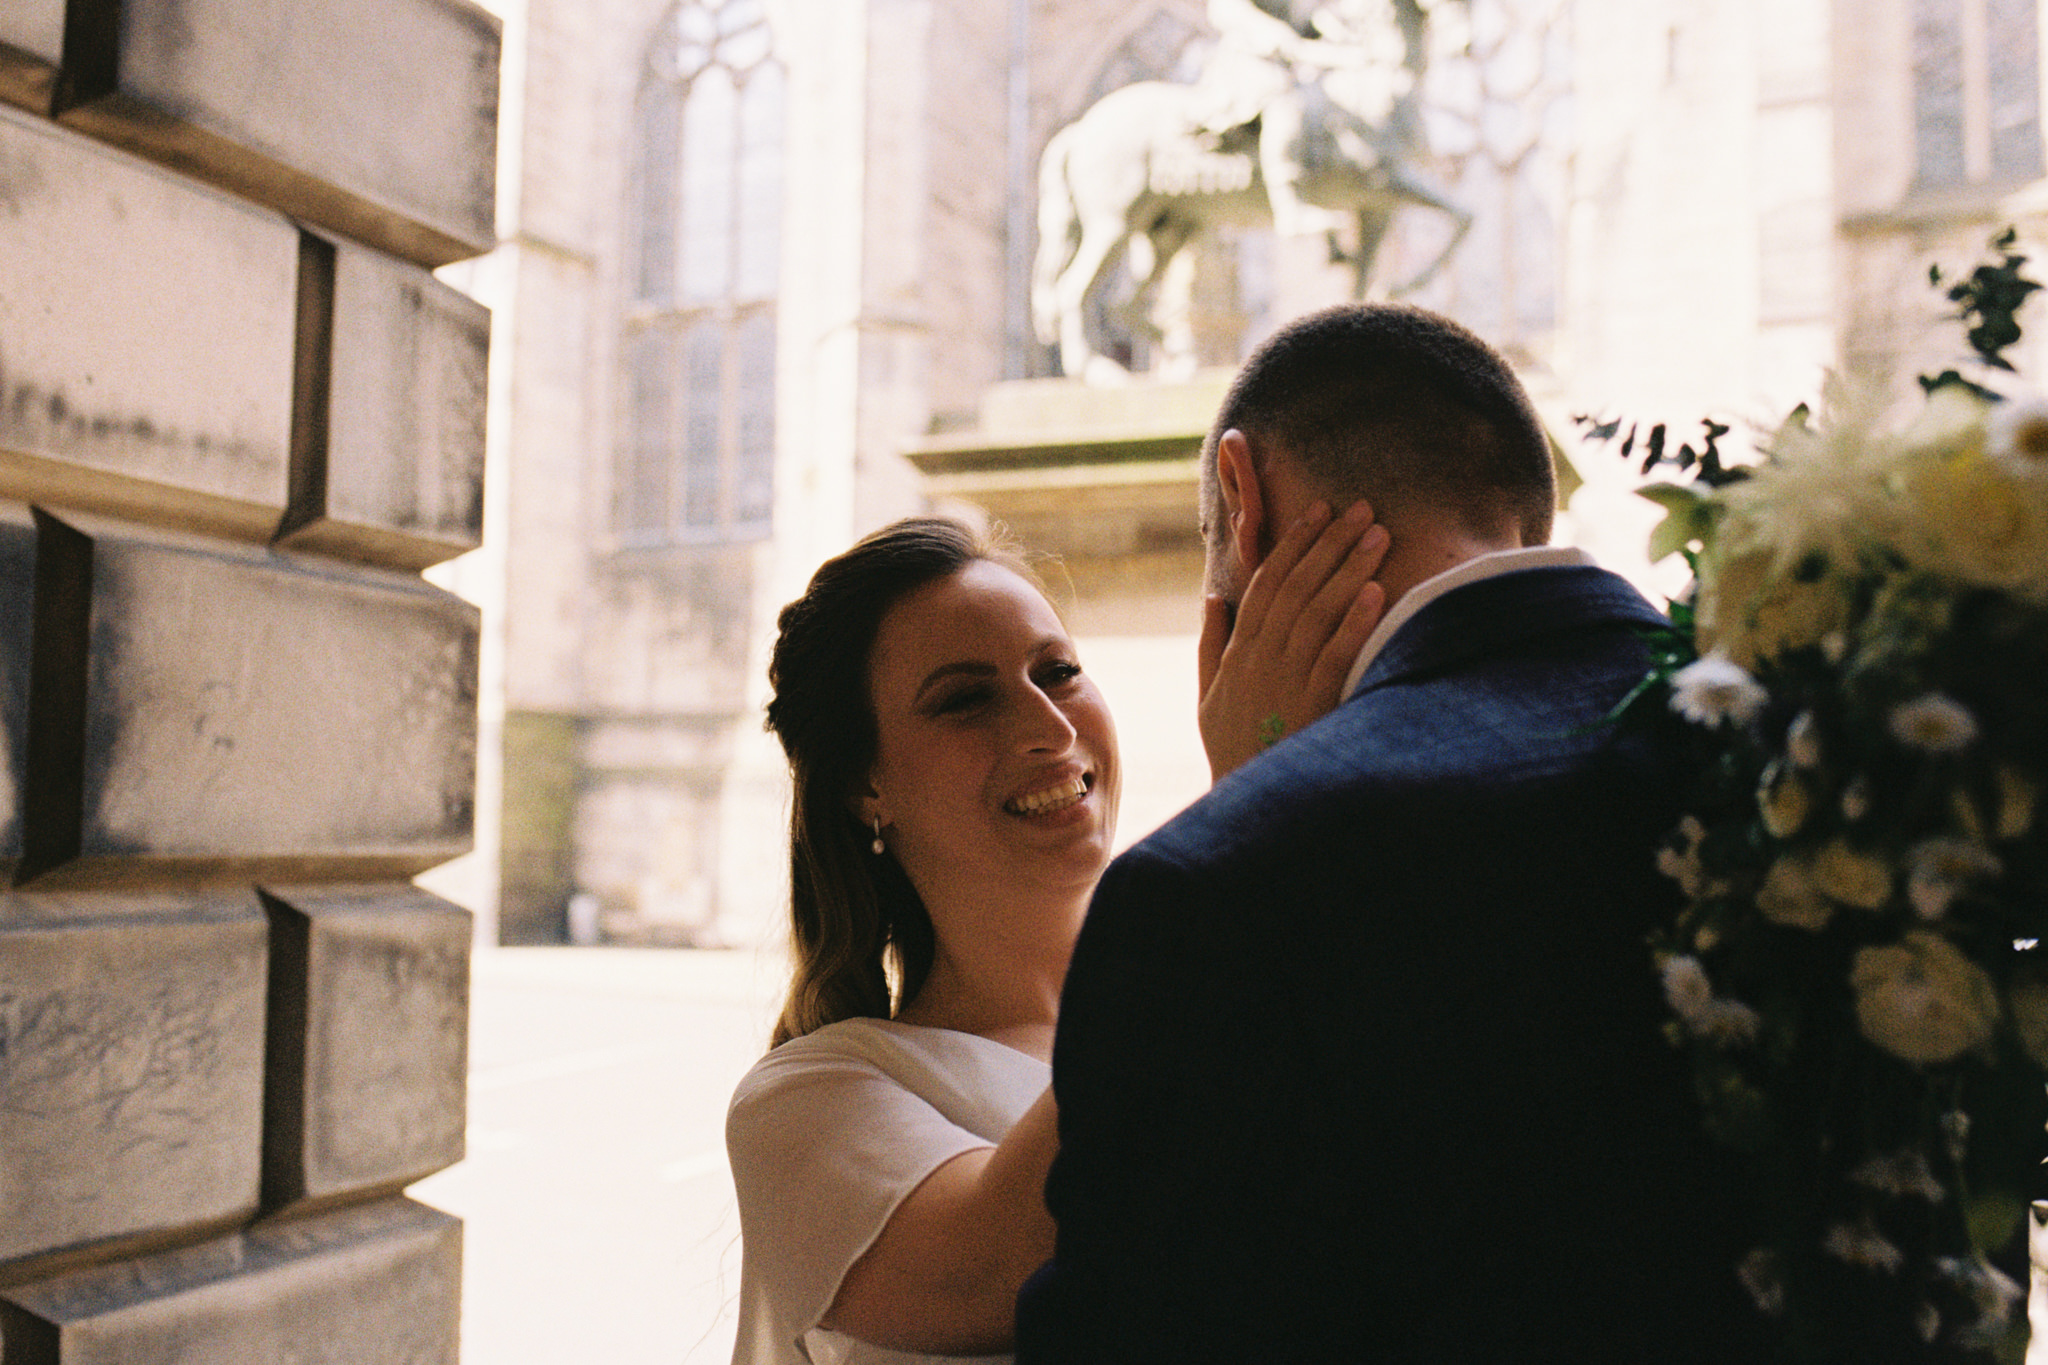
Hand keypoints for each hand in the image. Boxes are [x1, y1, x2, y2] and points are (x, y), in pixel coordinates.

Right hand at [1197, 500, 1388, 780]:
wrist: (1248, 804)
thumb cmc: (1233, 750)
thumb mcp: (1208, 697)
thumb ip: (1210, 644)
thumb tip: (1212, 598)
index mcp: (1238, 651)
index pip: (1267, 583)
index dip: (1294, 544)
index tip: (1318, 512)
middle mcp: (1259, 658)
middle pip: (1297, 586)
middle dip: (1331, 543)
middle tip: (1363, 509)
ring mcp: (1284, 680)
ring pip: (1318, 612)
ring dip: (1349, 569)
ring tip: (1379, 536)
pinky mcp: (1311, 705)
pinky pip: (1335, 655)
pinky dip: (1354, 622)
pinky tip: (1377, 592)